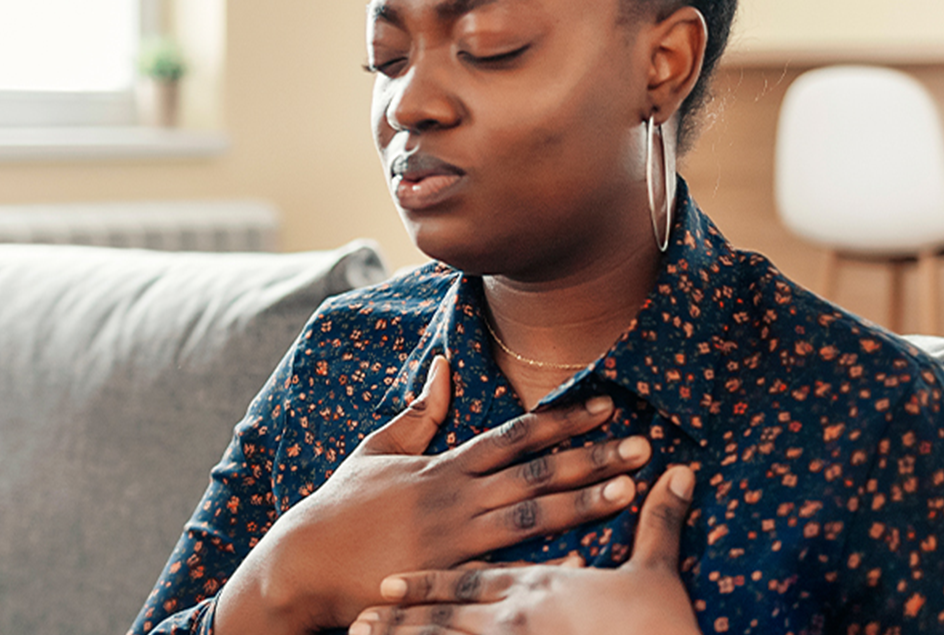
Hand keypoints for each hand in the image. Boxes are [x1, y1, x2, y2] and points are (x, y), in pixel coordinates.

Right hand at [213, 354, 652, 634]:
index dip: (562, 421)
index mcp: (442, 465)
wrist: (301, 562)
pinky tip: (581, 559)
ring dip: (581, 501)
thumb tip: (444, 367)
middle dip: (591, 457)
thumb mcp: (375, 451)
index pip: (514, 435)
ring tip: (628, 490)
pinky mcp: (444, 576)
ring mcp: (452, 538)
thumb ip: (418, 414)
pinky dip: (542, 564)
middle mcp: (454, 497)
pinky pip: (502, 569)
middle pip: (534, 471)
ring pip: (529, 516)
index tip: (605, 407)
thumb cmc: (338, 508)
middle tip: (642, 446)